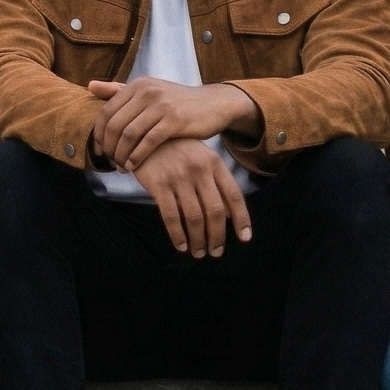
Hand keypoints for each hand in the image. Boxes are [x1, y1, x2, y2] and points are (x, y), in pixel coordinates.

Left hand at [88, 78, 257, 170]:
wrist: (214, 104)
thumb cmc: (177, 102)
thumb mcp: (149, 91)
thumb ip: (119, 90)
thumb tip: (90, 86)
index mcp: (138, 85)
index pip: (106, 112)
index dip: (99, 134)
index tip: (99, 151)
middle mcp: (147, 92)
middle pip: (115, 125)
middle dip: (108, 148)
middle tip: (109, 162)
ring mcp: (161, 105)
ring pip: (129, 134)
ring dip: (121, 155)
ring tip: (121, 167)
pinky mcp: (175, 120)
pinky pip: (148, 142)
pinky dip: (137, 157)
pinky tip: (134, 166)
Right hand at [130, 140, 253, 256]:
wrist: (145, 136)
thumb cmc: (178, 151)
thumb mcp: (202, 159)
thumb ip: (217, 184)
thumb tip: (232, 216)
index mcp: (214, 163)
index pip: (234, 195)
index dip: (242, 219)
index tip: (244, 238)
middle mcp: (199, 170)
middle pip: (215, 211)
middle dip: (217, 237)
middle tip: (216, 253)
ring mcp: (178, 177)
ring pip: (194, 217)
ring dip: (198, 240)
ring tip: (199, 253)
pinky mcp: (158, 185)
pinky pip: (170, 216)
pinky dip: (177, 235)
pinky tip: (181, 246)